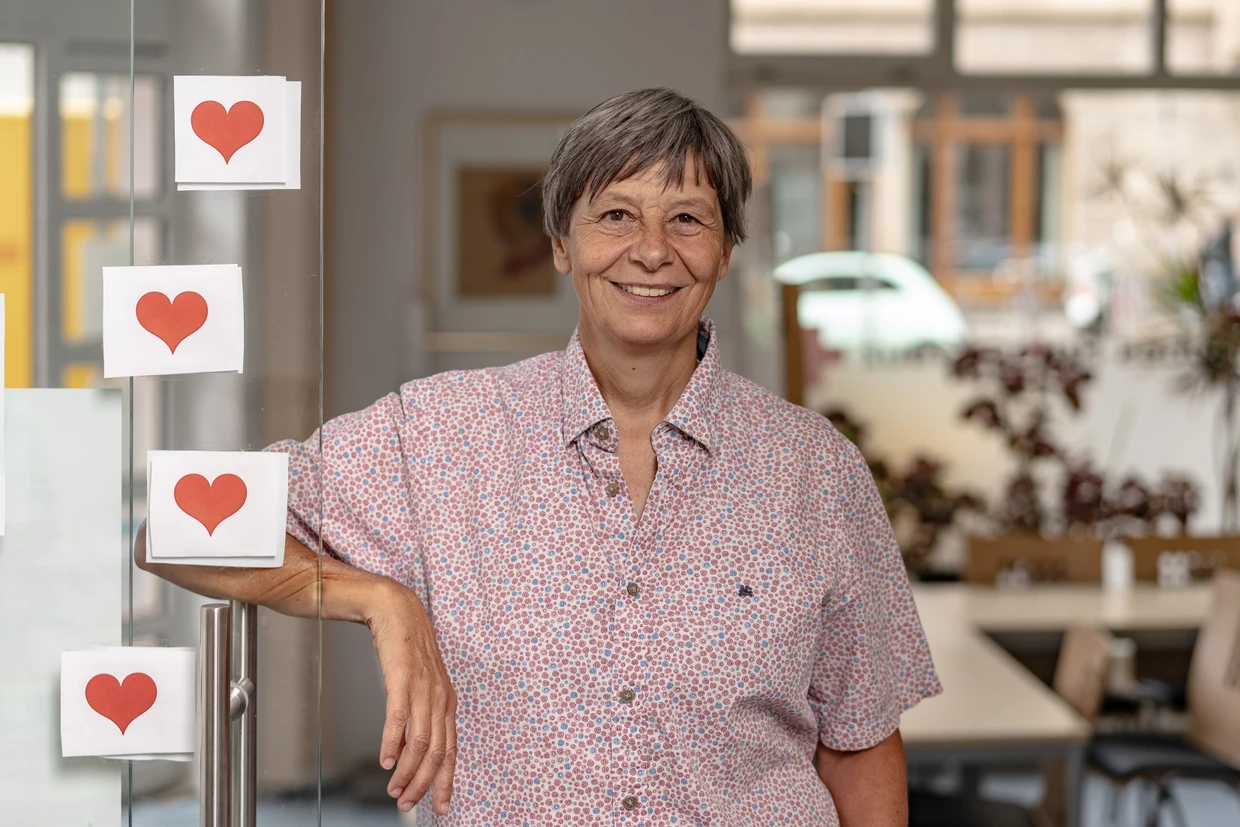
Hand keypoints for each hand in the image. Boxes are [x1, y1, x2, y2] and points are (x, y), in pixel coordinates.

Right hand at [366, 582, 456, 814]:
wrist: (397, 611)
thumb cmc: (407, 651)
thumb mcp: (420, 688)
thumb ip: (419, 718)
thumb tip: (409, 752)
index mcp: (447, 703)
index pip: (451, 750)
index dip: (445, 781)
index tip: (441, 806)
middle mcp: (440, 698)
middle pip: (437, 752)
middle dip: (423, 784)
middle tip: (406, 803)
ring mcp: (423, 689)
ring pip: (420, 741)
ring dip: (407, 771)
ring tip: (394, 790)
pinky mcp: (403, 678)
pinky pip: (400, 718)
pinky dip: (394, 743)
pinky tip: (386, 761)